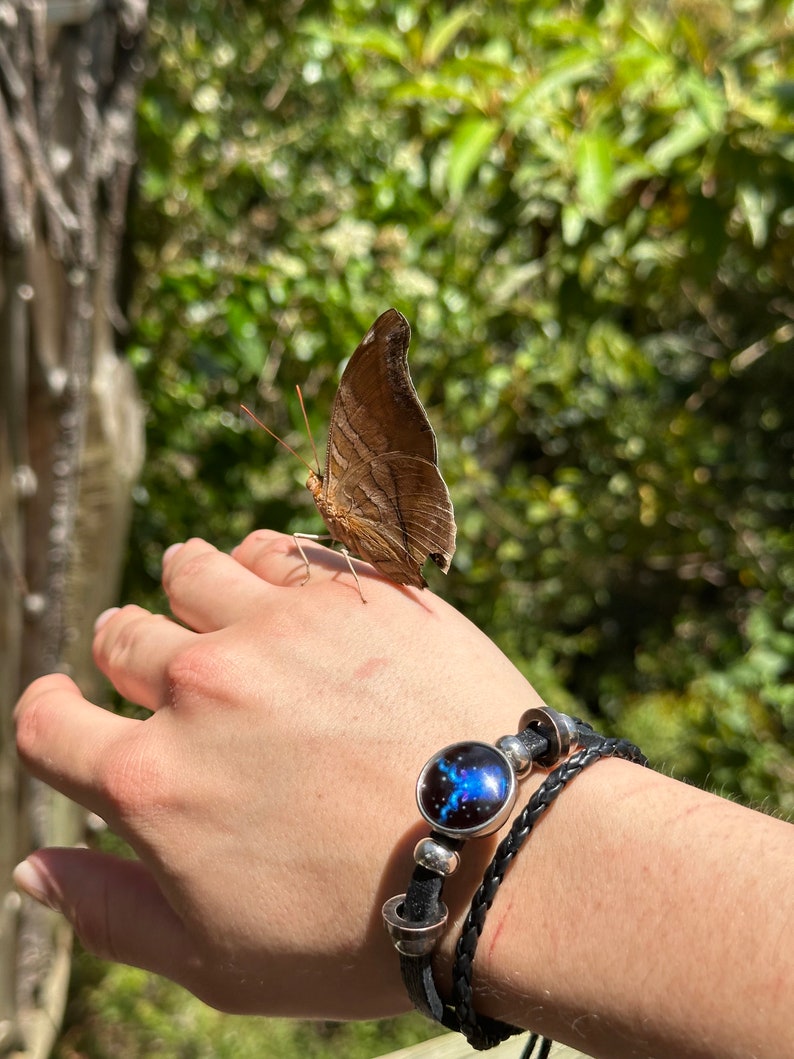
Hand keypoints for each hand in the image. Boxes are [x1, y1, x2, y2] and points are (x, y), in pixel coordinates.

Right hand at [14, 531, 544, 1018]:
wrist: (510, 859)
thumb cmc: (366, 928)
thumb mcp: (220, 960)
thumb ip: (112, 911)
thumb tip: (33, 866)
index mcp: (152, 782)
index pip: (45, 722)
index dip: (50, 717)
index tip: (72, 714)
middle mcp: (201, 688)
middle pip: (120, 635)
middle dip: (132, 662)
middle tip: (182, 687)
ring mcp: (278, 627)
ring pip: (188, 570)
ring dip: (192, 597)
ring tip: (231, 630)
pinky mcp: (351, 589)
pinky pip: (272, 547)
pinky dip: (264, 568)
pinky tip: (291, 603)